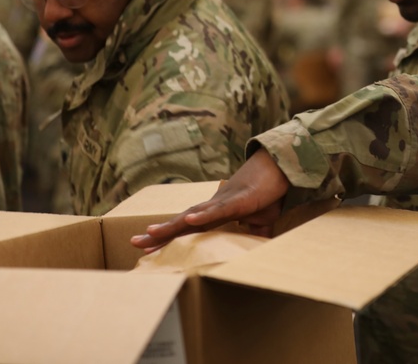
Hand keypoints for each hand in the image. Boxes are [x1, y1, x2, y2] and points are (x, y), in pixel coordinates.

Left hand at [130, 149, 290, 252]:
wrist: (281, 167)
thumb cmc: (269, 191)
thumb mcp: (260, 221)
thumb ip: (252, 235)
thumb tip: (251, 251)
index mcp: (218, 213)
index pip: (189, 228)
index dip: (169, 237)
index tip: (147, 247)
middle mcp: (215, 206)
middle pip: (183, 222)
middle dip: (160, 233)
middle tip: (135, 243)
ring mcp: (225, 202)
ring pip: (195, 215)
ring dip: (173, 224)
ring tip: (151, 233)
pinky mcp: (240, 200)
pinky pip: (219, 210)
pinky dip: (204, 215)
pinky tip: (190, 220)